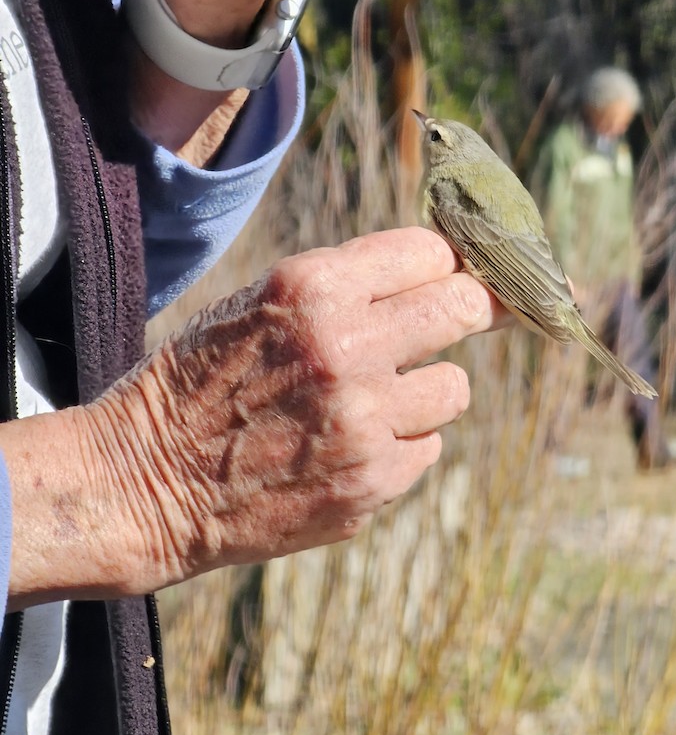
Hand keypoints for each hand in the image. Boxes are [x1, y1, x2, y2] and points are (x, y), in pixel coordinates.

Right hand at [4, 229, 499, 605]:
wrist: (145, 481)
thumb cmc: (201, 380)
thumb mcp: (259, 302)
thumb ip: (345, 284)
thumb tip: (436, 273)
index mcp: (313, 287)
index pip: (430, 252)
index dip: (441, 265)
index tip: (442, 277)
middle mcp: (345, 347)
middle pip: (465, 308)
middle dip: (470, 311)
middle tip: (463, 319)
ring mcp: (363, 419)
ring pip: (455, 386)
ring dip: (426, 390)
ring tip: (377, 399)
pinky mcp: (370, 481)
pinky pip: (428, 446)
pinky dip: (400, 445)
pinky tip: (350, 445)